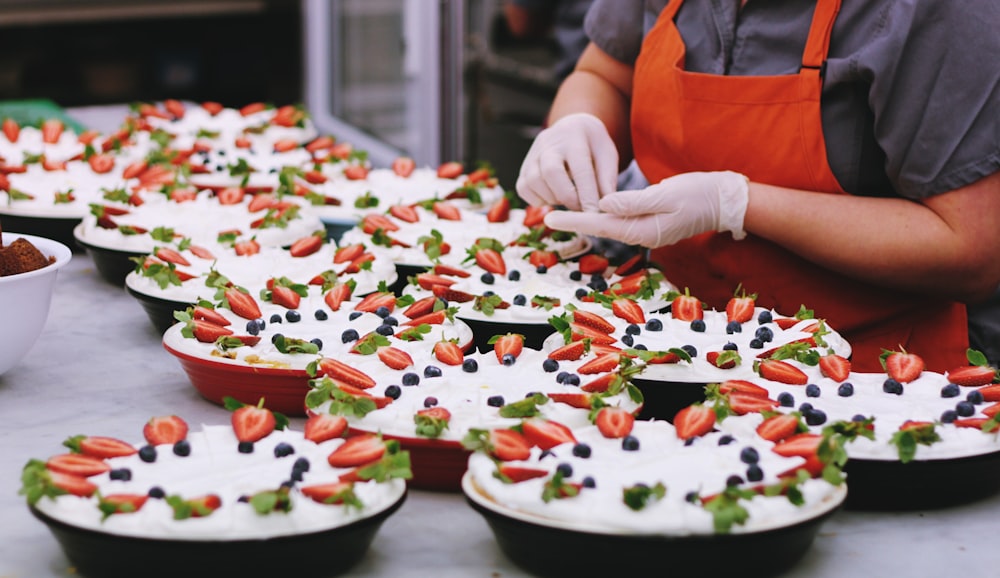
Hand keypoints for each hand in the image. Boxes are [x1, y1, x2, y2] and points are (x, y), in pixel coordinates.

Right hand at [516, 113, 618, 211]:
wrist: (572, 129)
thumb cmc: (592, 146)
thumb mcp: (607, 155)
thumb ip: (606, 179)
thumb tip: (604, 205)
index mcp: (575, 137)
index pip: (580, 169)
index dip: (587, 194)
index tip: (594, 213)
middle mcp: (549, 143)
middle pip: (551, 172)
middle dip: (567, 197)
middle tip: (580, 208)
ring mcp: (532, 154)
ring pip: (534, 182)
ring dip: (553, 198)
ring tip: (569, 199)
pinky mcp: (523, 167)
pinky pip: (523, 189)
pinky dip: (538, 200)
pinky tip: (554, 197)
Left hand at [543, 171, 749, 247]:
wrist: (726, 201)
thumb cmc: (700, 193)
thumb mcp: (666, 194)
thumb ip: (633, 201)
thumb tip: (603, 205)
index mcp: (643, 230)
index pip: (600, 225)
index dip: (574, 220)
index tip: (549, 217)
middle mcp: (642, 235)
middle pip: (601, 228)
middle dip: (574, 222)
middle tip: (545, 215)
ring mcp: (647, 232)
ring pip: (611, 226)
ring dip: (587, 220)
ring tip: (562, 213)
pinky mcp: (652, 224)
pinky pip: (623, 222)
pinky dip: (605, 216)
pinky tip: (593, 210)